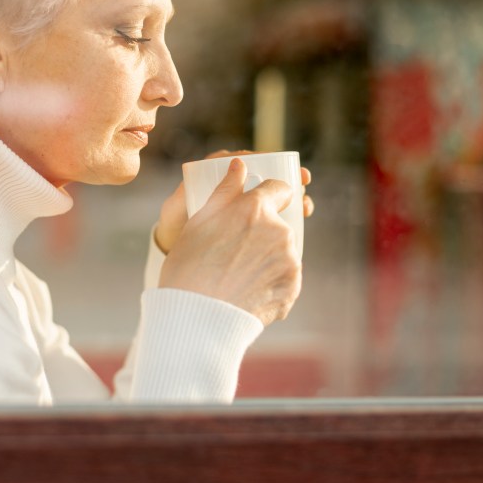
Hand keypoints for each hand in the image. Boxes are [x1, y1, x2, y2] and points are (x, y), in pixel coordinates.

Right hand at [158, 157, 302, 325]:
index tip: (257, 208)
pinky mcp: (292, 288)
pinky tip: (246, 291)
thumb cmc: (190, 266)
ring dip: (266, 259)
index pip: (280, 188)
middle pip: (279, 224)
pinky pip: (285, 279)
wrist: (196, 317)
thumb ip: (225, 190)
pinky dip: (270, 283)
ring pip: (281, 252)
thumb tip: (240, 165)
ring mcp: (289, 261)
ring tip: (236, 276)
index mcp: (256, 209)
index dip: (269, 195)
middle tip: (234, 253)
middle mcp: (279, 231)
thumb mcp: (200, 221)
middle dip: (262, 233)